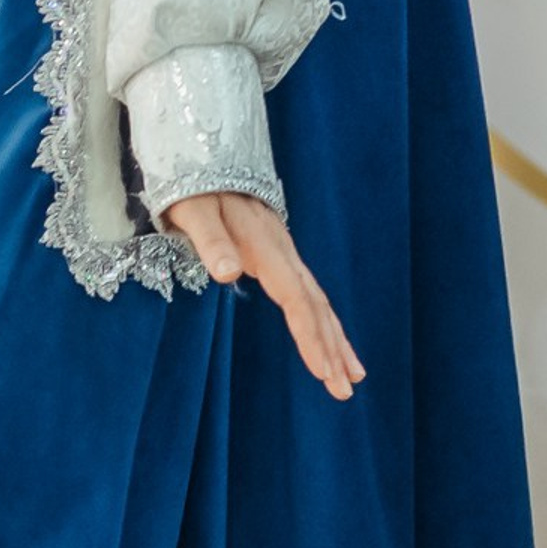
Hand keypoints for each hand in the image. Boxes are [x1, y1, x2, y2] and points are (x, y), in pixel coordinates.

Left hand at [164, 191, 364, 402]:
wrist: (206, 157)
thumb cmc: (193, 187)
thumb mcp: (193, 210)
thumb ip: (210, 240)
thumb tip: (229, 274)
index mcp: (265, 246)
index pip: (295, 298)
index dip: (310, 336)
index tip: (323, 371)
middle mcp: (282, 252)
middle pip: (315, 305)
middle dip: (331, 348)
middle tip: (344, 389)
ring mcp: (285, 253)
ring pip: (318, 301)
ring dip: (335, 338)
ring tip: (353, 376)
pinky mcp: (280, 255)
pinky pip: (308, 292)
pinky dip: (323, 320)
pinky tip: (333, 340)